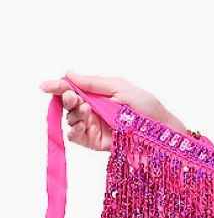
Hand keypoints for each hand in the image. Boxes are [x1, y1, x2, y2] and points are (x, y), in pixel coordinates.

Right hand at [39, 74, 185, 151]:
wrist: (164, 135)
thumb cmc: (148, 109)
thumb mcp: (121, 87)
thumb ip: (94, 82)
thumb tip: (69, 74)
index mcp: (99, 95)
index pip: (73, 89)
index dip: (58, 86)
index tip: (46, 86)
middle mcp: (95, 110)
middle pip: (69, 104)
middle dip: (66, 99)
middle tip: (73, 98)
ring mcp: (96, 127)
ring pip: (71, 120)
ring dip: (72, 114)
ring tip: (86, 111)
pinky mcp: (98, 143)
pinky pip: (77, 138)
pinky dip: (74, 131)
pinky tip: (83, 124)